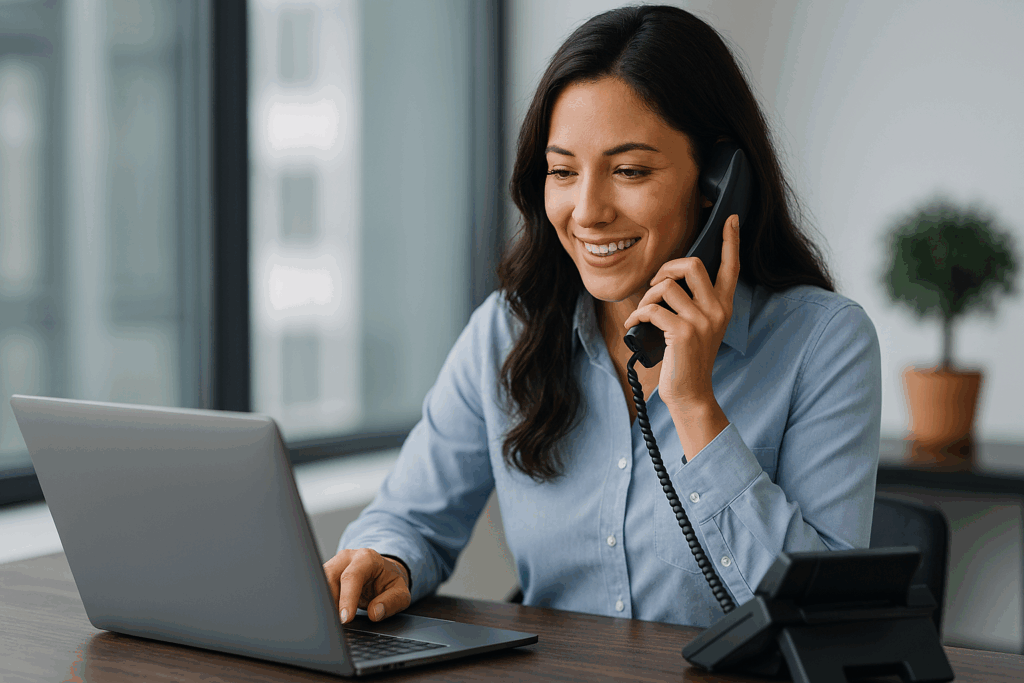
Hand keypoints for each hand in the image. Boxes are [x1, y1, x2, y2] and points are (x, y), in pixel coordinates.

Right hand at [324, 548, 410, 623]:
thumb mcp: (401, 592)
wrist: (382, 572)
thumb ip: (391, 602)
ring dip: (323, 602)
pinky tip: (326, 615)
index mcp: (367, 558)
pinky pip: (318, 587)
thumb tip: (375, 613)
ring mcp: (334, 564)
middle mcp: (347, 558)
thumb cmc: (389, 582)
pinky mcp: (326, 574)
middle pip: (330, 576)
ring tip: (331, 621)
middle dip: (330, 601)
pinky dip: (321, 602)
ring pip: (319, 582)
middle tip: (335, 623)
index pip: (352, 576)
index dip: (347, 598)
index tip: (346, 618)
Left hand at [622, 214, 740, 412]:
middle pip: (692, 265)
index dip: (730, 241)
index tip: (730, 218)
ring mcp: (702, 321)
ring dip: (646, 297)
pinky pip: (653, 309)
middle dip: (666, 268)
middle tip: (655, 286)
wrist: (690, 393)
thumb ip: (693, 304)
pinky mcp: (683, 333)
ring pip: (666, 287)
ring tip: (642, 312)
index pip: (731, 267)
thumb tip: (667, 281)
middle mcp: (717, 310)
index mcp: (723, 306)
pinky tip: (633, 324)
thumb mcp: (699, 328)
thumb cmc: (687, 359)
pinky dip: (637, 314)